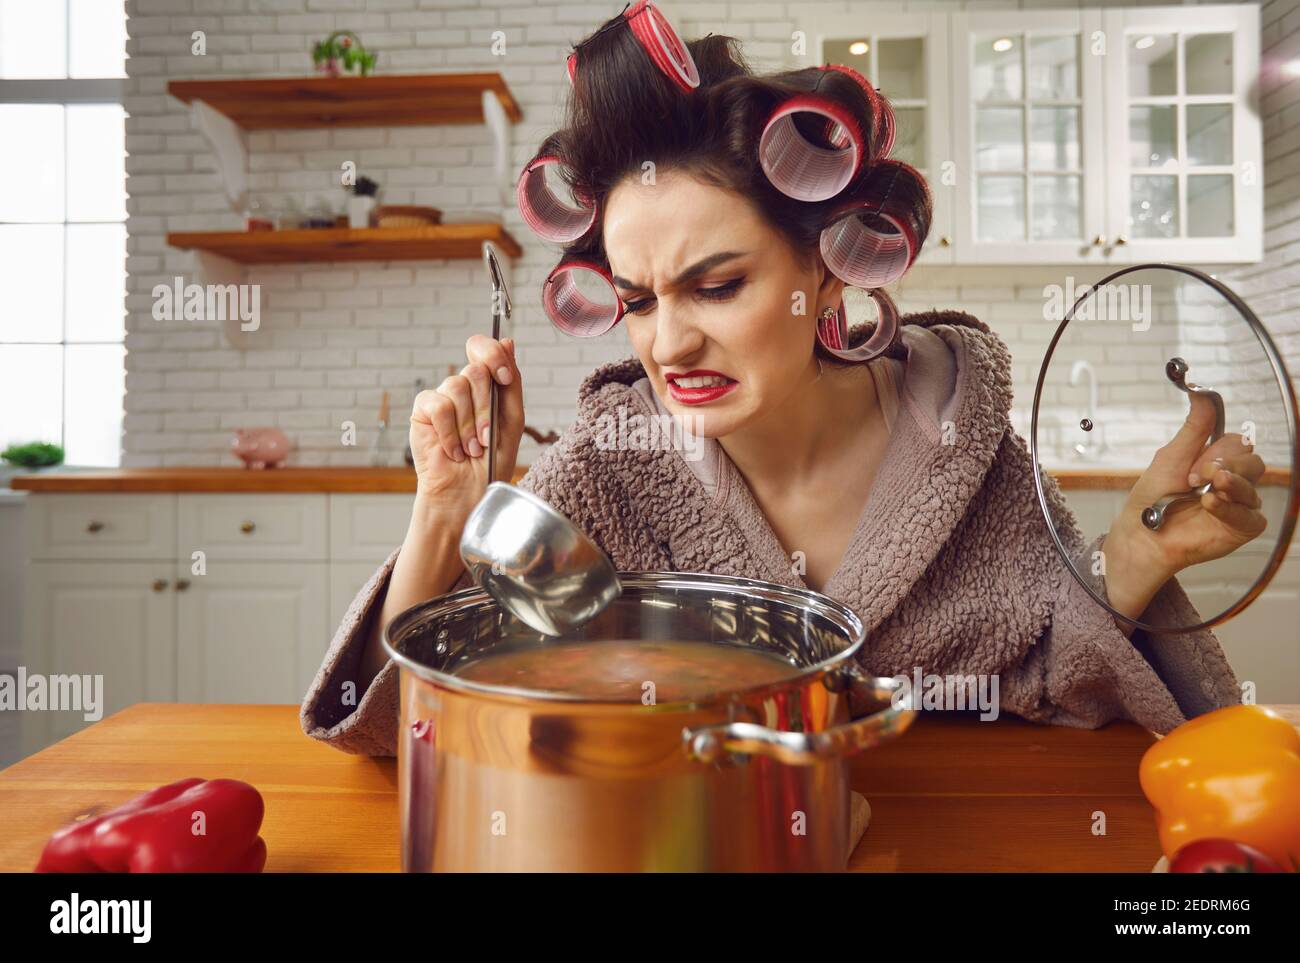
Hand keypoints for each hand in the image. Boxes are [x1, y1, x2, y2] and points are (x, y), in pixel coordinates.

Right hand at [408, 335, 523, 518]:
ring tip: (472, 449)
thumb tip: (507, 341)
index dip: (493, 355)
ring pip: (457, 386)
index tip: (504, 379)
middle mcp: (462, 388)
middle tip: (486, 438)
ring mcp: (442, 398)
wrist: (468, 493)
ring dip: (470, 425)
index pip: (482, 348)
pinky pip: (439, 406)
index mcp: (485, 386)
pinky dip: (450, 432)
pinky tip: (454, 450)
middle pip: (474, 370)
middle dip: (486, 408)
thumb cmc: (491, 461)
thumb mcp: (512, 420)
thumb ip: (511, 382)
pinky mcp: (423, 412)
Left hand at [1101, 391, 1266, 618]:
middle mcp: (1233, 480)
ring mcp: (1240, 504)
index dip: (1219, 451)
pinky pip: (1252, 514)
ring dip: (1228, 485)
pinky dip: (1230, 508)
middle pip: (1253, 462)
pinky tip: (1210, 505)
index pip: (1240, 443)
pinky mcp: (1242, 527)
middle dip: (1224, 466)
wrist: (1143, 533)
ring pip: (1254, 486)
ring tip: (1203, 491)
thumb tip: (1200, 390)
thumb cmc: (1154, 496)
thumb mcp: (1172, 455)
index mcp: (1219, 461)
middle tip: (1194, 478)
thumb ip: (1194, 427)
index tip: (1192, 465)